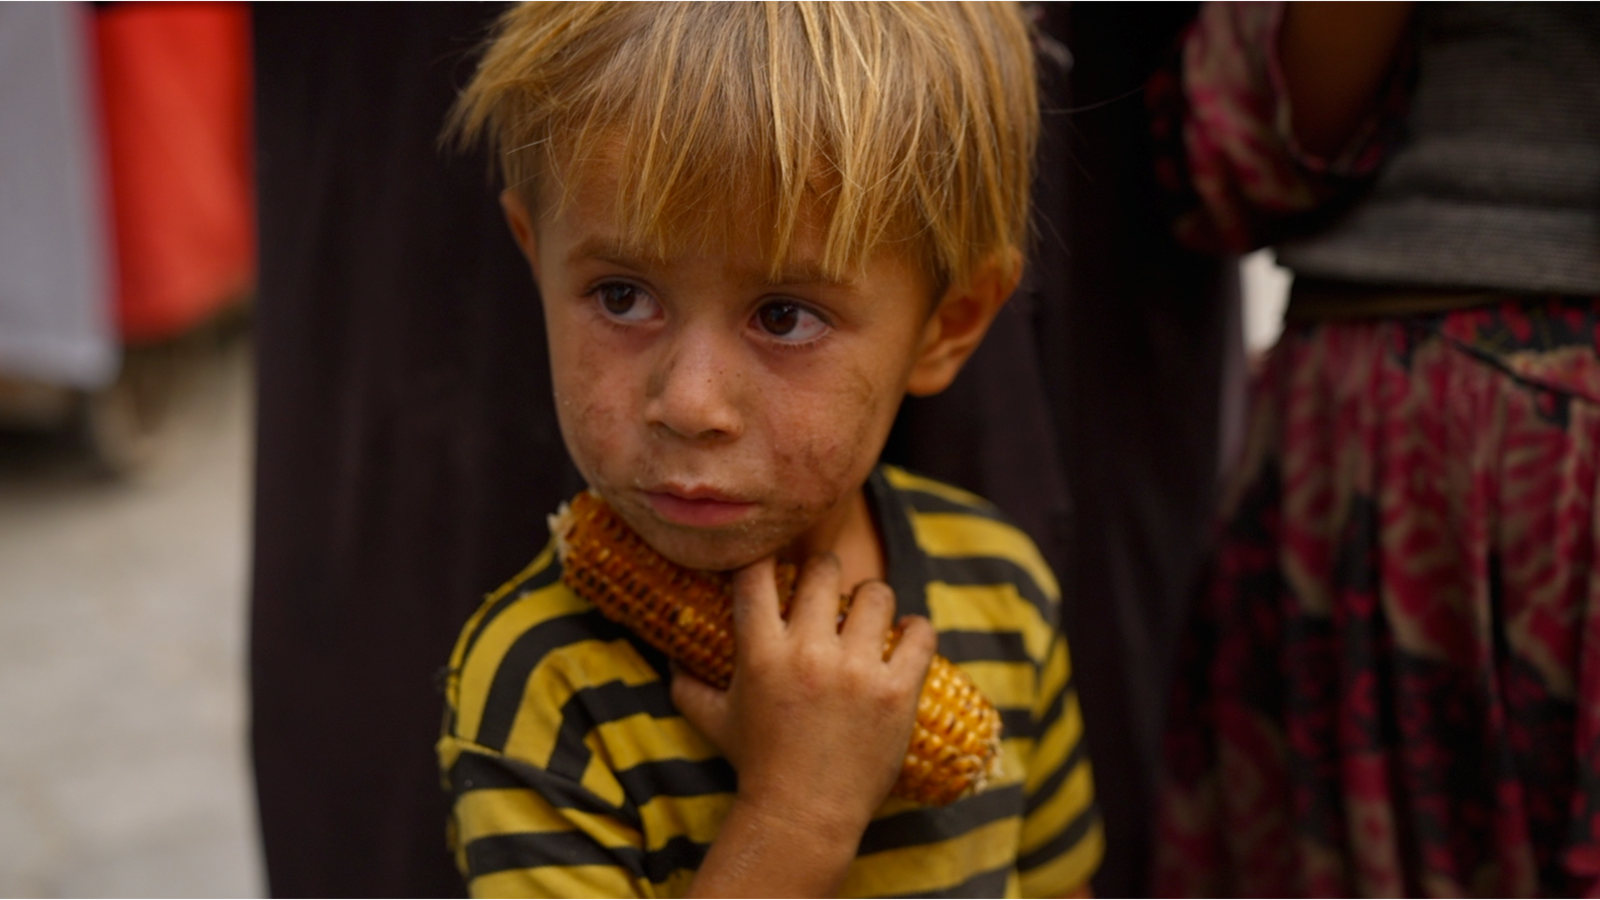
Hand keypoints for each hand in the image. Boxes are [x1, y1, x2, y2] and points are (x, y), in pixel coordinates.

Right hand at [671, 554, 937, 841]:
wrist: (803, 818)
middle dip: (825, 573)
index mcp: (762, 653)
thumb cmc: (757, 767)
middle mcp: (808, 653)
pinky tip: (906, 635)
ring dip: (871, 599)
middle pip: (824, 570)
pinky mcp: (896, 692)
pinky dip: (916, 630)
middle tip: (827, 588)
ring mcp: (856, 671)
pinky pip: (919, 634)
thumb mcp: (714, 722)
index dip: (765, 554)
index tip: (775, 560)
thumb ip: (687, 687)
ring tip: (868, 615)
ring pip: (877, 593)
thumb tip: (668, 658)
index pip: (757, 573)